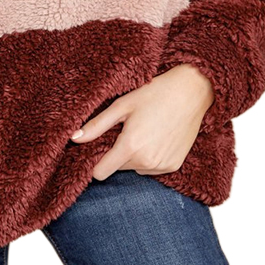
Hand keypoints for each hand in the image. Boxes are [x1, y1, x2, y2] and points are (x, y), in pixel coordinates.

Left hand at [69, 64, 214, 180]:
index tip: (100, 146)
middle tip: (127, 129)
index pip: (100, 173)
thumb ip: (97, 125)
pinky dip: (150, 157)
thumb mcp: (122, 105)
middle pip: (118, 168)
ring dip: (134, 155)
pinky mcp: (174, 166)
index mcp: (130, 146)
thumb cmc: (154, 93)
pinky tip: (157, 136)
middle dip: (117, 152)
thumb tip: (73, 138)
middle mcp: (146, 162)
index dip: (96, 161)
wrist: (191, 92)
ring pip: (135, 168)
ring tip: (144, 130)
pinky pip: (152, 168)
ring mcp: (161, 166)